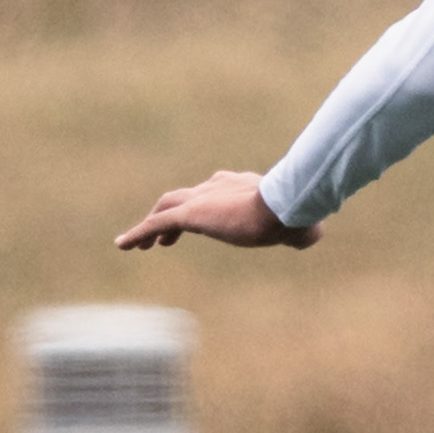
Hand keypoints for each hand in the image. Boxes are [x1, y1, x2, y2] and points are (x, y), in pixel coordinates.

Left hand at [117, 170, 318, 251]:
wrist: (284, 206)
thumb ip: (301, 228)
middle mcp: (218, 186)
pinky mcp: (188, 214)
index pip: (215, 191)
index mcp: (242, 186)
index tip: (205, 220)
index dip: (205, 205)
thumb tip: (309, 235)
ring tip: (142, 245)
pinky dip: (137, 234)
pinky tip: (123, 246)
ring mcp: (201, 199)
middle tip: (166, 235)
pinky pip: (155, 224)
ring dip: (152, 225)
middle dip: (174, 212)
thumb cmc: (297, 216)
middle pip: (186, 196)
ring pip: (166, 208)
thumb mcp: (301, 224)